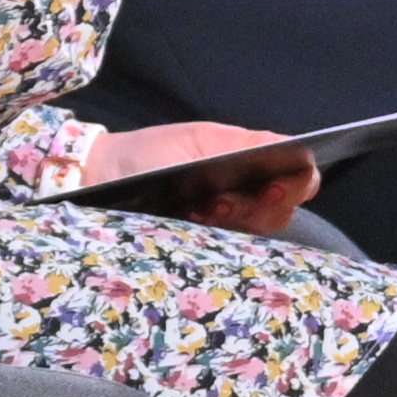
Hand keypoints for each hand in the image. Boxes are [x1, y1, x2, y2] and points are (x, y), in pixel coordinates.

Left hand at [72, 119, 320, 236]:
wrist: (96, 181)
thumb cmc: (148, 155)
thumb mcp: (200, 141)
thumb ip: (250, 145)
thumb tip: (299, 149)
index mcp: (251, 166)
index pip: (300, 179)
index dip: (297, 185)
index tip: (272, 187)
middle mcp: (245, 199)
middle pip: (283, 211)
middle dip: (260, 206)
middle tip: (224, 200)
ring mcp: (225, 228)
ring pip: (259, 235)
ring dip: (237, 221)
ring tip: (204, 209)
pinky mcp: (202, 252)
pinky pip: (230, 255)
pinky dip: (217, 241)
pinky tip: (192, 224)